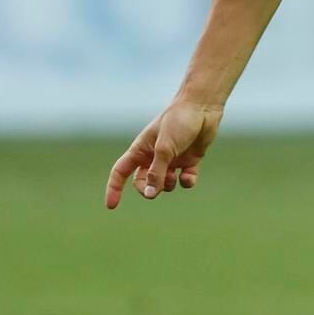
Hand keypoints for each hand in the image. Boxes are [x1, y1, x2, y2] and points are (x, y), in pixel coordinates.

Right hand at [104, 100, 221, 208]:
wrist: (202, 108)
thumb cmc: (179, 122)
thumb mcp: (164, 149)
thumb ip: (156, 173)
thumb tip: (150, 195)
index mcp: (141, 148)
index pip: (121, 171)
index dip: (114, 188)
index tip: (111, 206)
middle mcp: (154, 155)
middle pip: (142, 182)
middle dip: (148, 189)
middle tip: (154, 191)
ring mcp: (172, 158)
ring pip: (165, 183)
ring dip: (168, 184)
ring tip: (174, 174)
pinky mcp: (188, 160)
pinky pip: (184, 180)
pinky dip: (186, 181)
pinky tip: (188, 174)